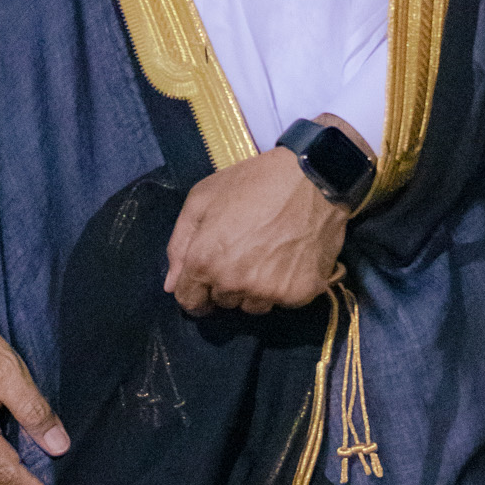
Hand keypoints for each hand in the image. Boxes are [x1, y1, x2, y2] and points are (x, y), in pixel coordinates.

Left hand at [164, 114, 372, 316]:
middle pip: (223, 303)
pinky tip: (290, 259)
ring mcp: (269, 293)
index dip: (195, 288)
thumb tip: (172, 285)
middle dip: (227, 284)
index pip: (190, 301)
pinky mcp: (300, 294)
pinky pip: (283, 302)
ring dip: (255, 289)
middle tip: (244, 252)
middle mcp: (234, 285)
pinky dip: (285, 286)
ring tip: (269, 255)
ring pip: (254, 306)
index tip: (208, 275)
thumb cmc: (253, 182)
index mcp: (205, 262)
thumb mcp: (203, 198)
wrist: (312, 178)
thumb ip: (180, 243)